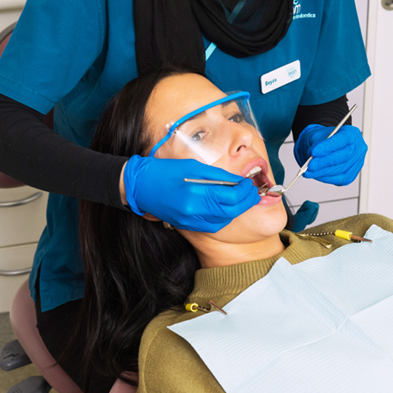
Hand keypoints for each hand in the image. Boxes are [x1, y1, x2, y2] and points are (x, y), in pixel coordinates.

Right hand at [122, 155, 259, 231]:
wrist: (140, 186)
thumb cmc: (165, 171)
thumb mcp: (193, 166)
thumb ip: (216, 176)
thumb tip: (236, 181)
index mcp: (196, 193)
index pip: (232, 196)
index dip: (246, 190)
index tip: (250, 183)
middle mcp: (194, 211)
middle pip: (231, 210)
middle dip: (246, 201)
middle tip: (252, 192)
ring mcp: (190, 221)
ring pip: (224, 220)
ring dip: (236, 210)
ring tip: (242, 198)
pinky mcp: (187, 225)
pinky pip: (212, 225)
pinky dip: (223, 217)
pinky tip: (225, 207)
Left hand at [293, 124, 366, 185]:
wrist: (324, 148)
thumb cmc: (323, 140)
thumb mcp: (317, 135)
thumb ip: (316, 144)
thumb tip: (313, 156)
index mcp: (351, 134)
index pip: (341, 140)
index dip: (327, 147)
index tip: (314, 152)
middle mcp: (357, 148)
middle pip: (343, 157)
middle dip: (324, 162)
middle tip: (310, 165)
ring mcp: (356, 163)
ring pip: (340, 170)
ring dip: (322, 172)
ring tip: (308, 171)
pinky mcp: (350, 175)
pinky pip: (339, 179)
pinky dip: (325, 177)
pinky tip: (316, 175)